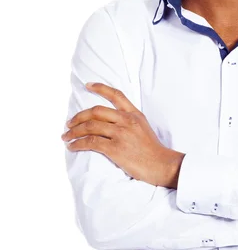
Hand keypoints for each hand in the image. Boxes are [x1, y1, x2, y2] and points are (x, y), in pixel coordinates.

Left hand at [62, 82, 183, 187]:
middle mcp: (127, 120)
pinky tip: (73, 146)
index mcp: (134, 114)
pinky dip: (78, 144)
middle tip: (69, 123)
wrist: (161, 164)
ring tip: (66, 136)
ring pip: (90, 126)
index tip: (88, 85)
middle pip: (96, 111)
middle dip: (78, 117)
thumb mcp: (143, 127)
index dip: (100, 88)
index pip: (116, 95)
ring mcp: (121, 134)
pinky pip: (91, 142)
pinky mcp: (115, 148)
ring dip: (74, 131)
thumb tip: (108, 120)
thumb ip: (129, 120)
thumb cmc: (151, 149)